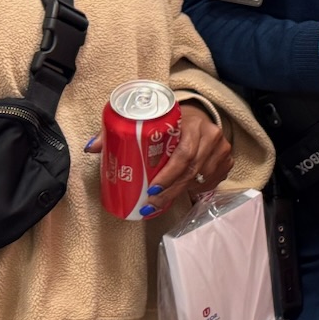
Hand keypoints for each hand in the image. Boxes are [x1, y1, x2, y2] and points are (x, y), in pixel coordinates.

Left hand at [84, 107, 231, 217]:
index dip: (168, 175)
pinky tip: (179, 195)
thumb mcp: (148, 119)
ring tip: (159, 204)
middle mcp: (212, 135)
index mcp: (193, 123)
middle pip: (191, 171)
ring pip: (201, 179)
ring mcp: (222, 149)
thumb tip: (91, 148)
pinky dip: (194, 191)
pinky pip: (210, 182)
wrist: (197, 114)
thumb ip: (121, 131)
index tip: (150, 189)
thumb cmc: (170, 119)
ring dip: (179, 193)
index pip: (183, 154)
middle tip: (150, 204)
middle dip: (169, 191)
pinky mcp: (227, 160)